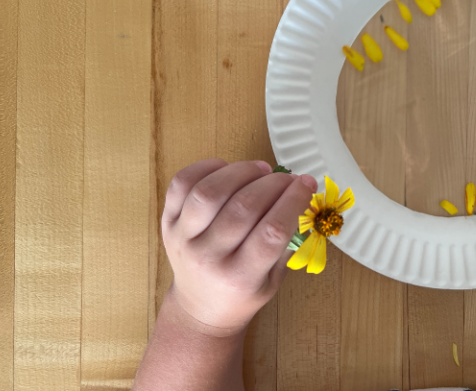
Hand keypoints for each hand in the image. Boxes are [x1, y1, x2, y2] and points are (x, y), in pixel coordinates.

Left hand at [162, 159, 316, 334]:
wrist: (200, 308)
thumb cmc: (243, 293)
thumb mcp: (274, 280)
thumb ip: (288, 242)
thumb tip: (302, 194)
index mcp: (240, 278)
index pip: (271, 232)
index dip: (293, 201)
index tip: (307, 184)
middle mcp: (209, 258)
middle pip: (244, 208)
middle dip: (274, 184)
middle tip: (289, 178)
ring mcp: (183, 239)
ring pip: (210, 192)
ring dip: (241, 172)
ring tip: (260, 169)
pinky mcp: (168, 223)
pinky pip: (181, 184)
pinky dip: (205, 168)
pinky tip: (227, 168)